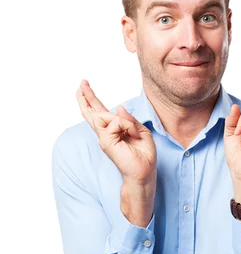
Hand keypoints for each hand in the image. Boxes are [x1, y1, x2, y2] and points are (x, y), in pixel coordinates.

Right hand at [77, 80, 156, 225]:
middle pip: (93, 112)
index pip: (101, 112)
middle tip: (82, 82)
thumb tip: (118, 108)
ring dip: (123, 121)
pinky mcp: (106, 141)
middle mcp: (106, 133)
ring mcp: (104, 137)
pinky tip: (131, 135)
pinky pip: (116, 123)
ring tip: (131, 133)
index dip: (93, 99)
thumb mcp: (141, 131)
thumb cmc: (143, 154)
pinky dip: (126, 126)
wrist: (144, 171)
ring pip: (105, 115)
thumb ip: (129, 120)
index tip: (85, 87)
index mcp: (115, 130)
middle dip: (87, 97)